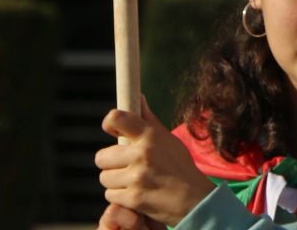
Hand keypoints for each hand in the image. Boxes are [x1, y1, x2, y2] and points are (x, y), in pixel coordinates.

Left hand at [96, 99, 217, 226]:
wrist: (194, 199)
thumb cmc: (180, 167)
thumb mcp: (168, 140)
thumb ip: (148, 121)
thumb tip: (138, 97)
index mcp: (150, 136)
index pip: (117, 118)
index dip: (110, 122)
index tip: (112, 129)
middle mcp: (141, 154)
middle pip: (102, 156)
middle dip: (111, 162)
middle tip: (125, 165)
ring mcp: (136, 177)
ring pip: (105, 177)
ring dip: (115, 181)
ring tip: (132, 180)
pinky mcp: (132, 198)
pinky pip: (110, 195)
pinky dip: (119, 196)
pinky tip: (135, 192)